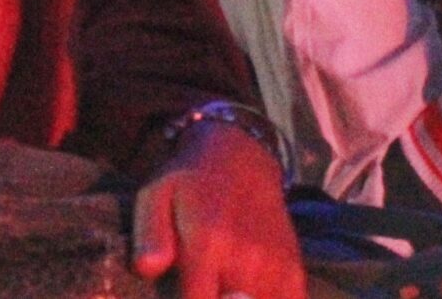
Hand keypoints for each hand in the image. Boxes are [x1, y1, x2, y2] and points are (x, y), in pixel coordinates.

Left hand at [132, 122, 304, 298]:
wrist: (242, 156)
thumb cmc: (189, 181)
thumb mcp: (156, 195)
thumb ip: (149, 236)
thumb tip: (148, 269)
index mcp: (209, 243)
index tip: (178, 298)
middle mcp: (247, 258)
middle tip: (203, 290)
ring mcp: (275, 266)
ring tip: (220, 291)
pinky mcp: (293, 270)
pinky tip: (246, 295)